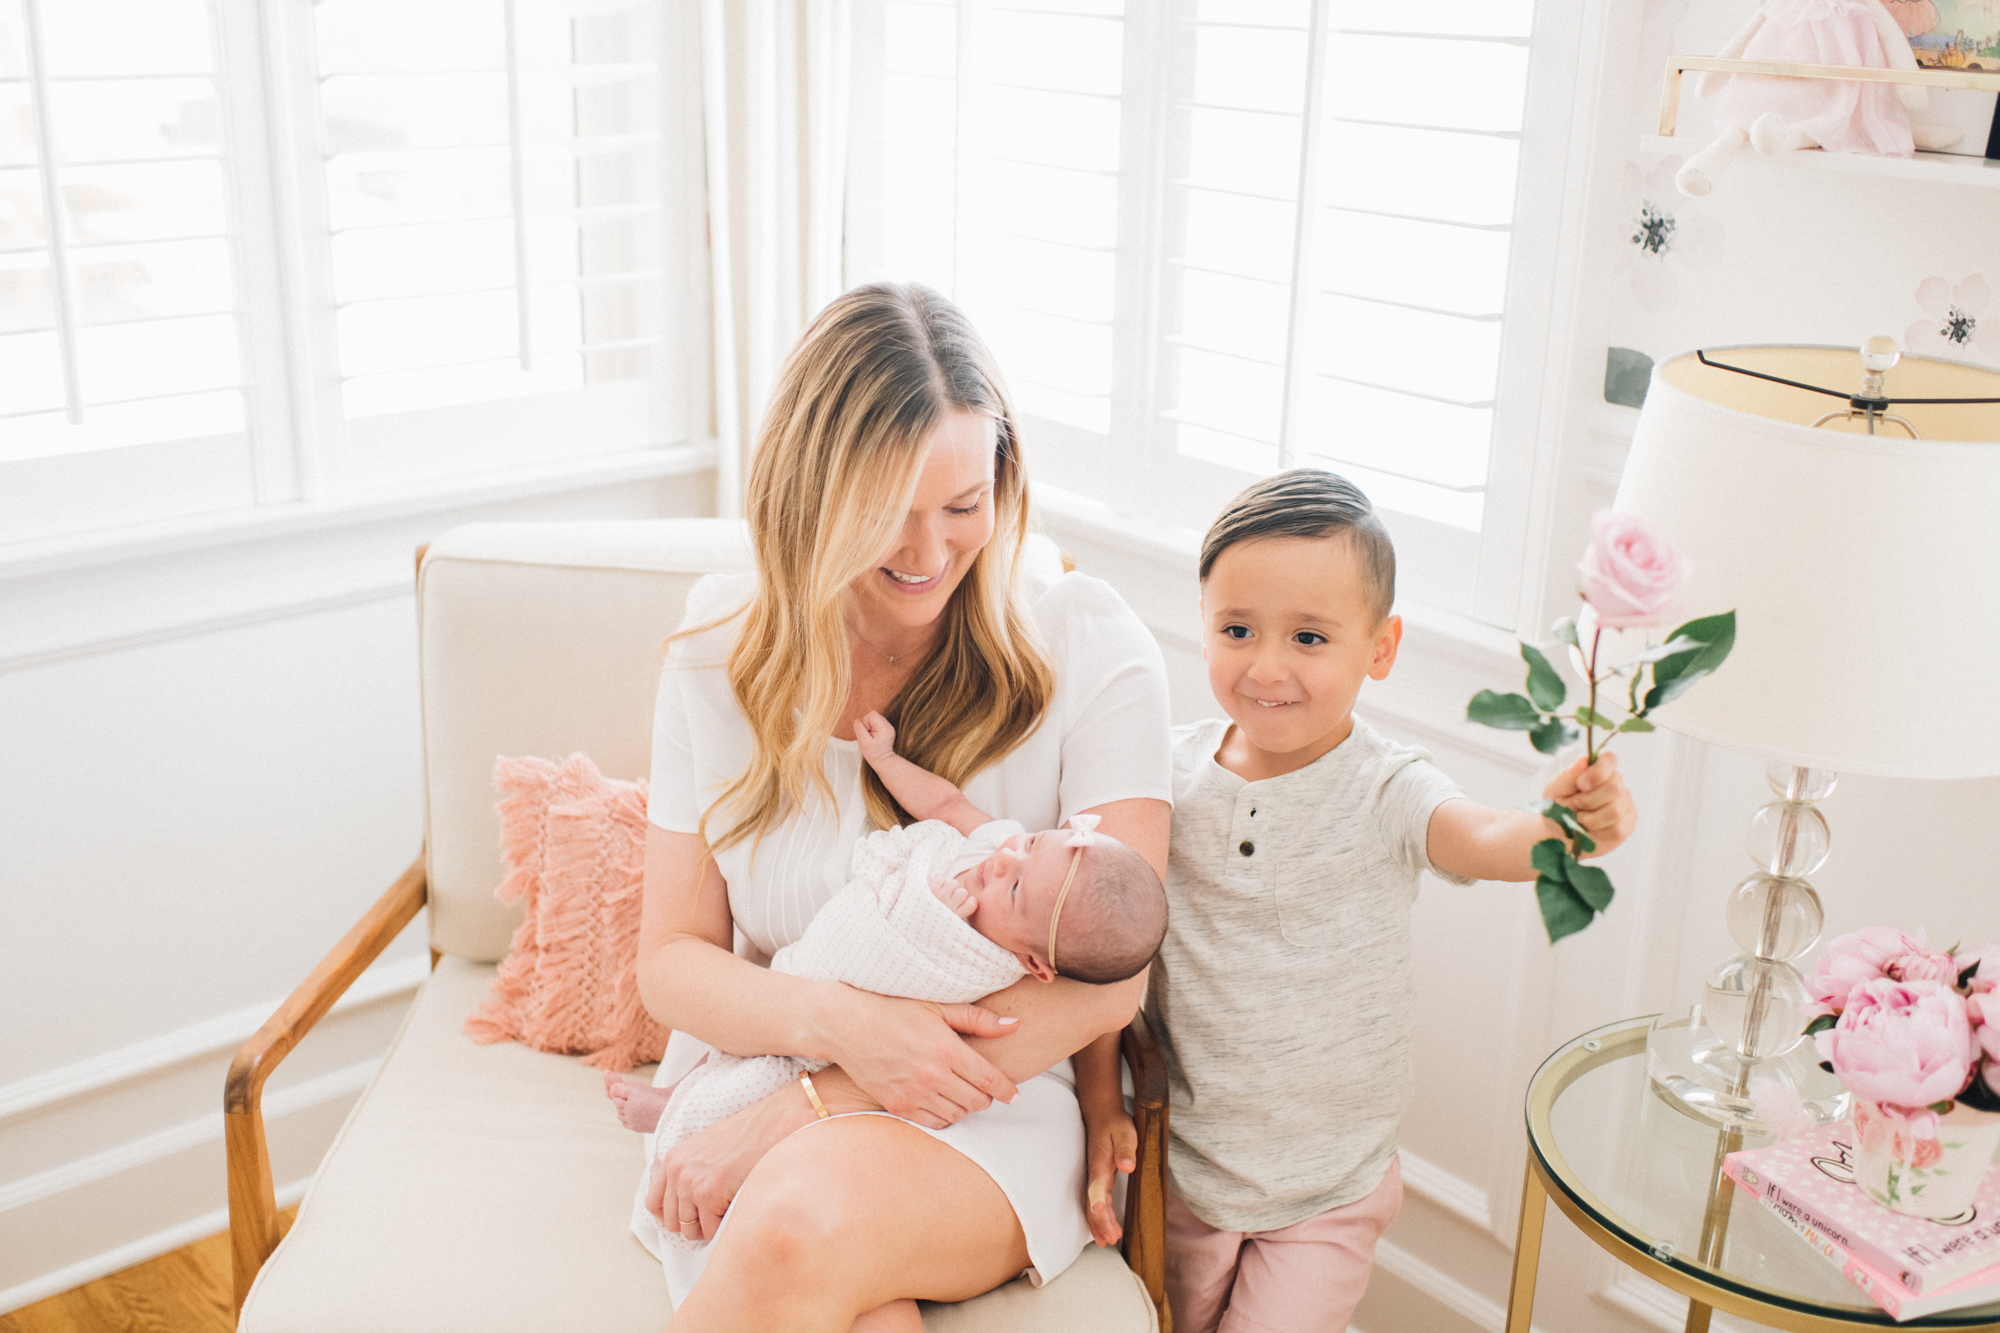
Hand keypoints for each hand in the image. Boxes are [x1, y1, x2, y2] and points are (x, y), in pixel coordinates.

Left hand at [645, 1088, 797, 1243]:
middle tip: (715, 1217)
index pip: (654, 1203)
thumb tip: (686, 1206)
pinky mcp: (710, 1195)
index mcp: (673, 1159)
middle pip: (671, 1222)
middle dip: (692, 1225)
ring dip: (708, 1228)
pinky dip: (724, 1228)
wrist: (773, 1124)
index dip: (671, 1216)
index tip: (690, 1218)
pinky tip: (736, 1210)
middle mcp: (677, 1171)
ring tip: (727, 1213)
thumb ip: (690, 1171)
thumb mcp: (707, 1148)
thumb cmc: (747, 1136)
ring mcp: (692, 1184)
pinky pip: (711, 1231)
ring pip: (690, 1230)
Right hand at [833, 988, 1020, 1128]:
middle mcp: (931, 1074)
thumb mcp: (937, 1007)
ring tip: (960, 1091)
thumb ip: (977, 1020)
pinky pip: (934, 1122)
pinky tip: (941, 1100)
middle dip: (986, 1097)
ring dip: (965, 1106)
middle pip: (976, 1101)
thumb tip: (1015, 1026)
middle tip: (983, 1087)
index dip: (1006, 1090)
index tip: (1014, 1094)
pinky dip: (945, 1116)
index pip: (989, 1079)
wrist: (846, 1025)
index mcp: (945, 1048)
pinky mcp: (896, 1105)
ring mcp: (912, 1093)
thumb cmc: (893, 1010)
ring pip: (957, 1115)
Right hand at [853, 710, 895, 764]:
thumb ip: (859, 728)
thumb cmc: (873, 753)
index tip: (867, 733)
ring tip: (873, 738)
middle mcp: (888, 726)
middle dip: (868, 725)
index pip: (872, 714)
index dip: (866, 723)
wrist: (883, 761)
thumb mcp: (863, 741)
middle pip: (874, 716)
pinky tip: (876, 738)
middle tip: (870, 736)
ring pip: (876, 720)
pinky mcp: (888, 730)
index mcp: (884, 727)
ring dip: (871, 727)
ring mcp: (889, 728)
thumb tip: (858, 720)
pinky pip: (878, 724)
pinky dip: (875, 729)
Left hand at [932, 875, 977, 918]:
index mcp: (957, 914)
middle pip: (963, 892)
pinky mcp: (931, 889)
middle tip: (950, 899)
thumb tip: (973, 898)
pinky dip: (938, 883)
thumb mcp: (953, 917)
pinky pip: (941, 879)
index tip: (965, 903)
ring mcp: (940, 897)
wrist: (916, 915)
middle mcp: (949, 906)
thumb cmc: (938, 915)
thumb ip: (963, 909)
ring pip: (953, 883)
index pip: (972, 903)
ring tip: (942, 894)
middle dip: (958, 892)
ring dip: (948, 886)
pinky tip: (934, 891)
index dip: (971, 901)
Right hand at [1083, 1106, 1136, 1246]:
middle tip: (1111, 1240)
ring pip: (1092, 1205)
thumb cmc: (1116, 1125)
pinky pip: (1095, 1202)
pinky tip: (1105, 1229)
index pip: (1096, 1189)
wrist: (1103, 1116)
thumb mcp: (1125, 1133)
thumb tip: (1127, 1166)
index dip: (1097, 1204)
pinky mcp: (1099, 1179)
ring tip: (1107, 1242)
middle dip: (1100, 1223)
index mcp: (1100, 1165)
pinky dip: (1098, 1217)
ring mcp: (1095, 1178)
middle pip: (1092, 1203)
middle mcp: (1094, 1174)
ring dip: (1098, 1224)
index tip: (1098, 1215)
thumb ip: (1126, 1149)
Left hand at [1542, 751, 1635, 857]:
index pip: (1609, 759)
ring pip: (1615, 811)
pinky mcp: (1628, 823)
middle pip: (1614, 788)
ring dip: (1591, 819)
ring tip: (1580, 818)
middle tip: (1575, 805)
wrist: (1560, 832)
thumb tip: (1584, 761)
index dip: (1598, 772)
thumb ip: (1569, 776)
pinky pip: (1617, 829)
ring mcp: (1625, 803)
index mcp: (1597, 769)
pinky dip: (1598, 832)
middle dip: (1588, 801)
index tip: (1581, 784)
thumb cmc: (1557, 806)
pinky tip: (1591, 830)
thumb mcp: (1555, 790)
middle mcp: (1615, 783)